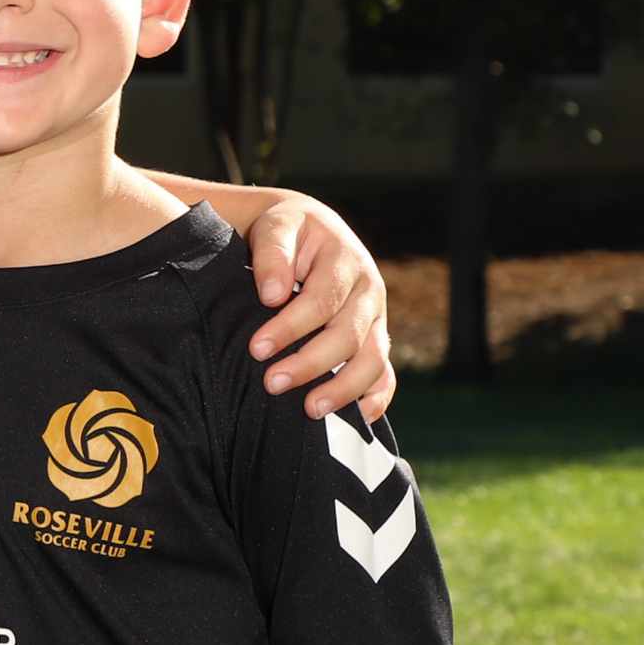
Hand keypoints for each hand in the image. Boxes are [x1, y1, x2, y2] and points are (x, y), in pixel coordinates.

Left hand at [239, 196, 394, 421]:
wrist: (311, 229)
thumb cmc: (289, 231)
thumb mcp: (278, 227)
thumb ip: (274, 254)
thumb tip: (272, 295)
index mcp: (346, 261)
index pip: (322, 301)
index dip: (291, 327)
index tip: (257, 348)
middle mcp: (368, 292)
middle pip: (348, 336)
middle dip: (310, 364)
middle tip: (272, 383)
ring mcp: (377, 318)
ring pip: (372, 360)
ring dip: (343, 388)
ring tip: (310, 410)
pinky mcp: (376, 338)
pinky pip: (386, 373)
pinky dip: (377, 397)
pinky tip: (358, 417)